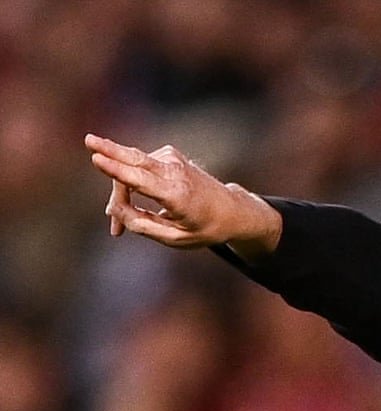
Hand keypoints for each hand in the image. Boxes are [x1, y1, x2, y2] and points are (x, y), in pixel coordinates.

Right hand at [86, 134, 280, 256]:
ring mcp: (172, 159)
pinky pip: (138, 167)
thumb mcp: (175, 238)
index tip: (98, 158)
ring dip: (119, 195)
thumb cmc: (203, 227)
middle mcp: (175, 173)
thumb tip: (115, 208)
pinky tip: (129, 207)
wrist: (231, 210)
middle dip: (109, 151)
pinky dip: (129, 185)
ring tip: (117, 226)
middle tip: (88, 140)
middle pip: (135, 160)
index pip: (142, 180)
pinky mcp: (168, 154)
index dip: (117, 170)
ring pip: (131, 168)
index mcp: (178, 195)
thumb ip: (143, 225)